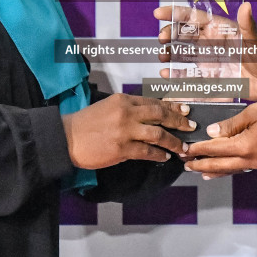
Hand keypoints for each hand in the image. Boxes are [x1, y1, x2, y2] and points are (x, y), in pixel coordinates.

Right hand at [61, 94, 193, 169]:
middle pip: (160, 115)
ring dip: (173, 141)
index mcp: (123, 100)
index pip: (153, 102)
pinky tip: (165, 157)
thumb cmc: (85, 123)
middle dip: (178, 121)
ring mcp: (125, 131)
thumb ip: (128, 109)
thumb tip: (149, 116)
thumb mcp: (107, 107)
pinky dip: (159, 154)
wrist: (66, 138)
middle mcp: (126, 113)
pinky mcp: (122, 149)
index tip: (184, 111)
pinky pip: (147, 152)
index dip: (171, 107)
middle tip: (190, 126)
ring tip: (182, 147)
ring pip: (158, 134)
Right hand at [154, 1, 256, 99]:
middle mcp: (210, 43)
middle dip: (170, 35)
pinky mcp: (210, 78)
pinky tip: (167, 75)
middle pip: (184, 35)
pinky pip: (190, 76)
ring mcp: (208, 60)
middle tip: (161, 39)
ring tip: (163, 57)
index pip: (193, 17)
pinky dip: (177, 75)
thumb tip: (246, 6)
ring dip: (171, 54)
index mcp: (219, 29)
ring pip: (184, 55)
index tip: (158, 14)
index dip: (175, 14)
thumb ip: (249, 26)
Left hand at [182, 95, 256, 178]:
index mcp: (245, 147)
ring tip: (199, 171)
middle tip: (185, 165)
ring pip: (230, 170)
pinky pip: (241, 168)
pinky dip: (228, 169)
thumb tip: (212, 132)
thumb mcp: (254, 112)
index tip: (184, 149)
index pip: (214, 149)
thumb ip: (231, 124)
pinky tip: (225, 168)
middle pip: (219, 165)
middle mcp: (251, 160)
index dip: (197, 149)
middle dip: (200, 164)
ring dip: (213, 170)